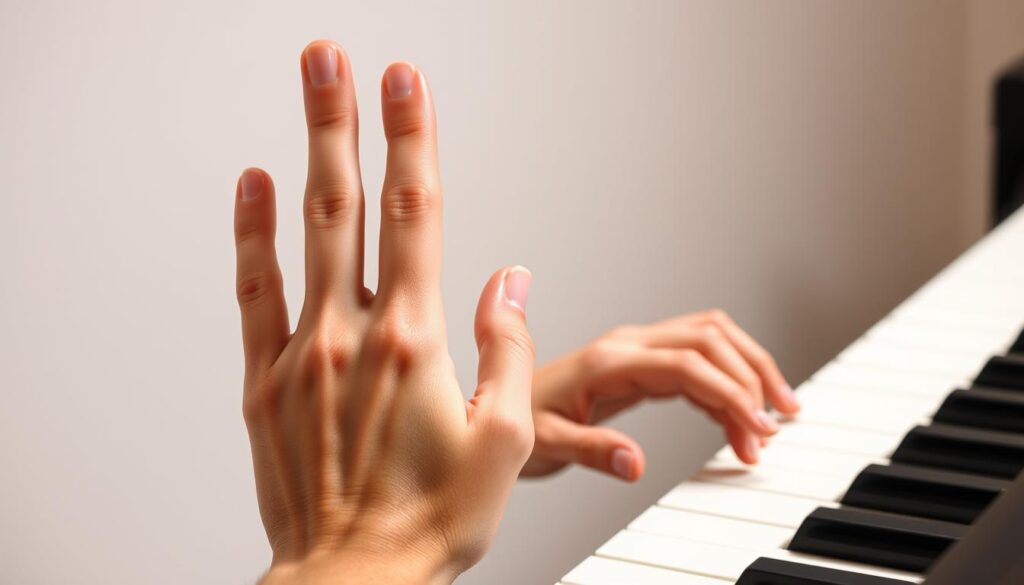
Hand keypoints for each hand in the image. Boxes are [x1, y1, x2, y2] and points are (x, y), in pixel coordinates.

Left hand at [234, 40, 535, 584]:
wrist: (354, 579)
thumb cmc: (429, 520)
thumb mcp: (504, 442)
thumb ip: (508, 350)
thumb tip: (509, 281)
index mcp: (415, 341)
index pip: (418, 213)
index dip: (413, 139)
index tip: (407, 84)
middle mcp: (352, 334)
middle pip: (349, 201)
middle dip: (345, 120)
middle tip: (334, 59)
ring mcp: (301, 352)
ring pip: (303, 232)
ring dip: (305, 153)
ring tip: (304, 93)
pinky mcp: (266, 381)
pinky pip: (254, 290)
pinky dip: (252, 233)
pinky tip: (251, 186)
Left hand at [523, 310, 798, 480]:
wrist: (493, 415)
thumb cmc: (514, 427)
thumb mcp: (544, 445)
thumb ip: (590, 450)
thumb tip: (637, 462)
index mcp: (608, 361)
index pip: (686, 363)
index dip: (728, 392)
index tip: (756, 429)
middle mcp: (626, 346)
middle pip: (710, 338)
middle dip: (753, 377)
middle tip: (774, 426)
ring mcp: (635, 349)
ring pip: (711, 339)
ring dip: (749, 369)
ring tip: (776, 414)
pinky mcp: (640, 363)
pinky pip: (697, 359)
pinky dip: (728, 381)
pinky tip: (741, 413)